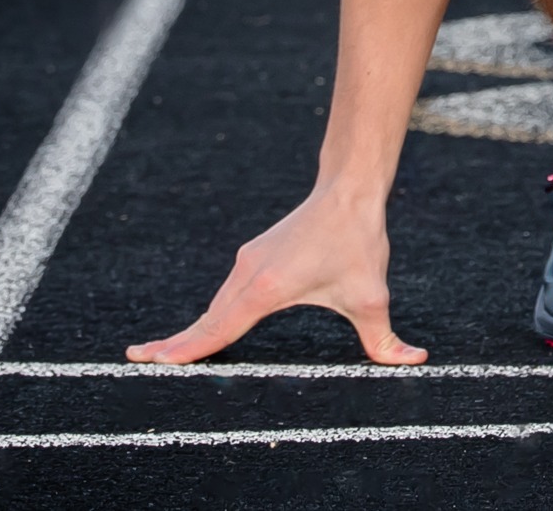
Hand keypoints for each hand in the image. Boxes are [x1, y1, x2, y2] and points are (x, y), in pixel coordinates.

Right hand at [126, 187, 425, 367]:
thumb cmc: (358, 240)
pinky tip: (206, 329)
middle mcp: (247, 275)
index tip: (150, 362)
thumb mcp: (371, 296)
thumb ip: (385, 338)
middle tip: (139, 364)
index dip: (184, 350)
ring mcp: (248, 263)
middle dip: (176, 345)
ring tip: (163, 354)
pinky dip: (213, 314)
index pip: (216, 330)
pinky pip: (227, 294)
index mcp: (265, 289)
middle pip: (206, 320)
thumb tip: (414, 360)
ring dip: (194, 330)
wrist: (349, 189)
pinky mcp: (254, 257)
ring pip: (216, 306)